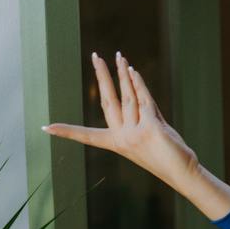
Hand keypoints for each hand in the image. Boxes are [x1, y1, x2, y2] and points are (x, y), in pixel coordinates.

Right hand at [43, 52, 197, 190]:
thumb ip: (140, 110)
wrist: (183, 172)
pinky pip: (144, 99)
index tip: (46, 128)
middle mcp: (122, 138)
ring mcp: (136, 133)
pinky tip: (133, 71)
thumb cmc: (167, 155)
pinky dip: (139, 84)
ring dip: (123, 74)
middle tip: (95, 56)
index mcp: (116, 144)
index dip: (67, 131)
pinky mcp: (151, 128)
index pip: (87, 136)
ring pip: (127, 97)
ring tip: (119, 56)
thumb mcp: (148, 132)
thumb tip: (133, 80)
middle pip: (107, 101)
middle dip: (101, 76)